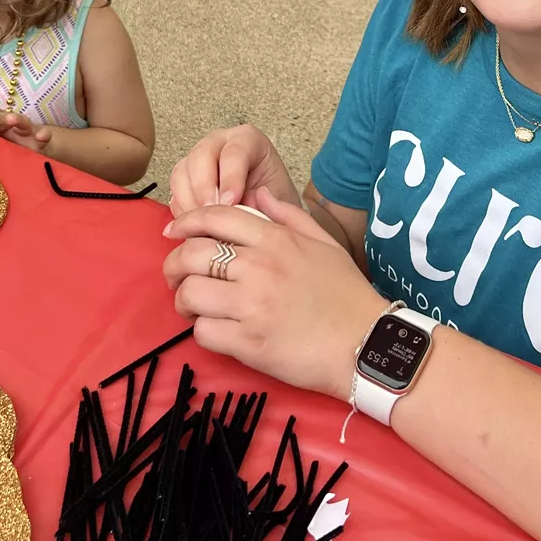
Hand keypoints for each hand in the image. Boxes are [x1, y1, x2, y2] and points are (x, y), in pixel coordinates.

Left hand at [0, 105, 53, 151]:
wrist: (31, 156)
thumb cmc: (3, 151)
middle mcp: (8, 124)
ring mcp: (25, 132)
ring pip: (21, 121)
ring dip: (16, 118)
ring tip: (11, 119)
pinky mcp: (39, 143)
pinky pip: (43, 136)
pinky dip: (44, 134)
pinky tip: (42, 136)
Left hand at [163, 189, 385, 398]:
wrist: (367, 345)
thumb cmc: (347, 294)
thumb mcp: (324, 243)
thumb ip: (287, 215)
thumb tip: (257, 195)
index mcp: (276, 240)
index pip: (215, 217)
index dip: (186, 221)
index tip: (173, 231)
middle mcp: (259, 267)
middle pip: (192, 255)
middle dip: (174, 265)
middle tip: (177, 276)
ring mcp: (252, 306)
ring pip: (190, 294)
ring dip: (185, 301)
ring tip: (195, 307)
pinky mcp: (249, 343)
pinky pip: (203, 332)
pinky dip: (203, 331)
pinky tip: (217, 330)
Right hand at [167, 125, 299, 216]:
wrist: (268, 212)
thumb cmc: (275, 201)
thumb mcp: (278, 200)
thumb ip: (260, 202)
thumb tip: (236, 208)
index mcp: (248, 140)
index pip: (234, 151)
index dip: (230, 177)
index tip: (231, 202)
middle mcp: (219, 144)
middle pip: (201, 156)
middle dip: (204, 188)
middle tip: (211, 213)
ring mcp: (198, 160)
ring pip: (182, 173)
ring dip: (189, 201)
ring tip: (203, 225)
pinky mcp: (185, 180)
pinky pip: (174, 193)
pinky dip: (182, 211)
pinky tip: (195, 226)